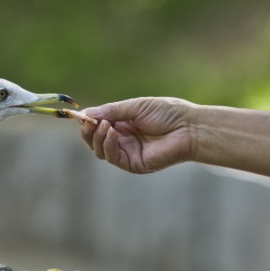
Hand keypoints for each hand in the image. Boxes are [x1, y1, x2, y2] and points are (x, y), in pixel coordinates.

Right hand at [80, 97, 195, 173]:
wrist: (188, 127)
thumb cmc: (167, 113)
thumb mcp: (135, 106)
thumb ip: (112, 111)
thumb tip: (86, 113)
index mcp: (124, 124)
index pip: (98, 126)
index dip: (88, 121)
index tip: (81, 114)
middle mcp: (123, 139)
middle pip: (95, 140)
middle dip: (88, 131)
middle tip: (89, 121)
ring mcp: (128, 153)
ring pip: (100, 151)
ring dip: (97, 138)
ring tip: (105, 125)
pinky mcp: (134, 164)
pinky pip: (113, 158)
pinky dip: (108, 145)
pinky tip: (112, 132)